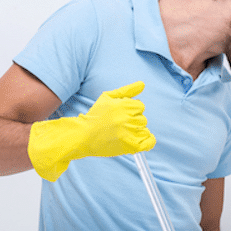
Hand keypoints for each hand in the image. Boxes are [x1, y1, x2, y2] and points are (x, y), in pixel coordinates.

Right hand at [28, 81, 155, 180]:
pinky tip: (139, 141)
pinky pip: (148, 143)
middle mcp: (128, 118)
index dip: (131, 110)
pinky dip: (148, 142)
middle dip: (133, 121)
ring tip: (123, 133)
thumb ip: (127, 90)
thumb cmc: (95, 115)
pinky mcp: (129, 145)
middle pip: (142, 118)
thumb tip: (143, 84)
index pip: (140, 106)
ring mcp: (129, 132)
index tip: (121, 114)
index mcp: (124, 105)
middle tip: (119, 125)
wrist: (83, 135)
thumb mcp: (107, 97)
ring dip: (137, 132)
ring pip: (144, 130)